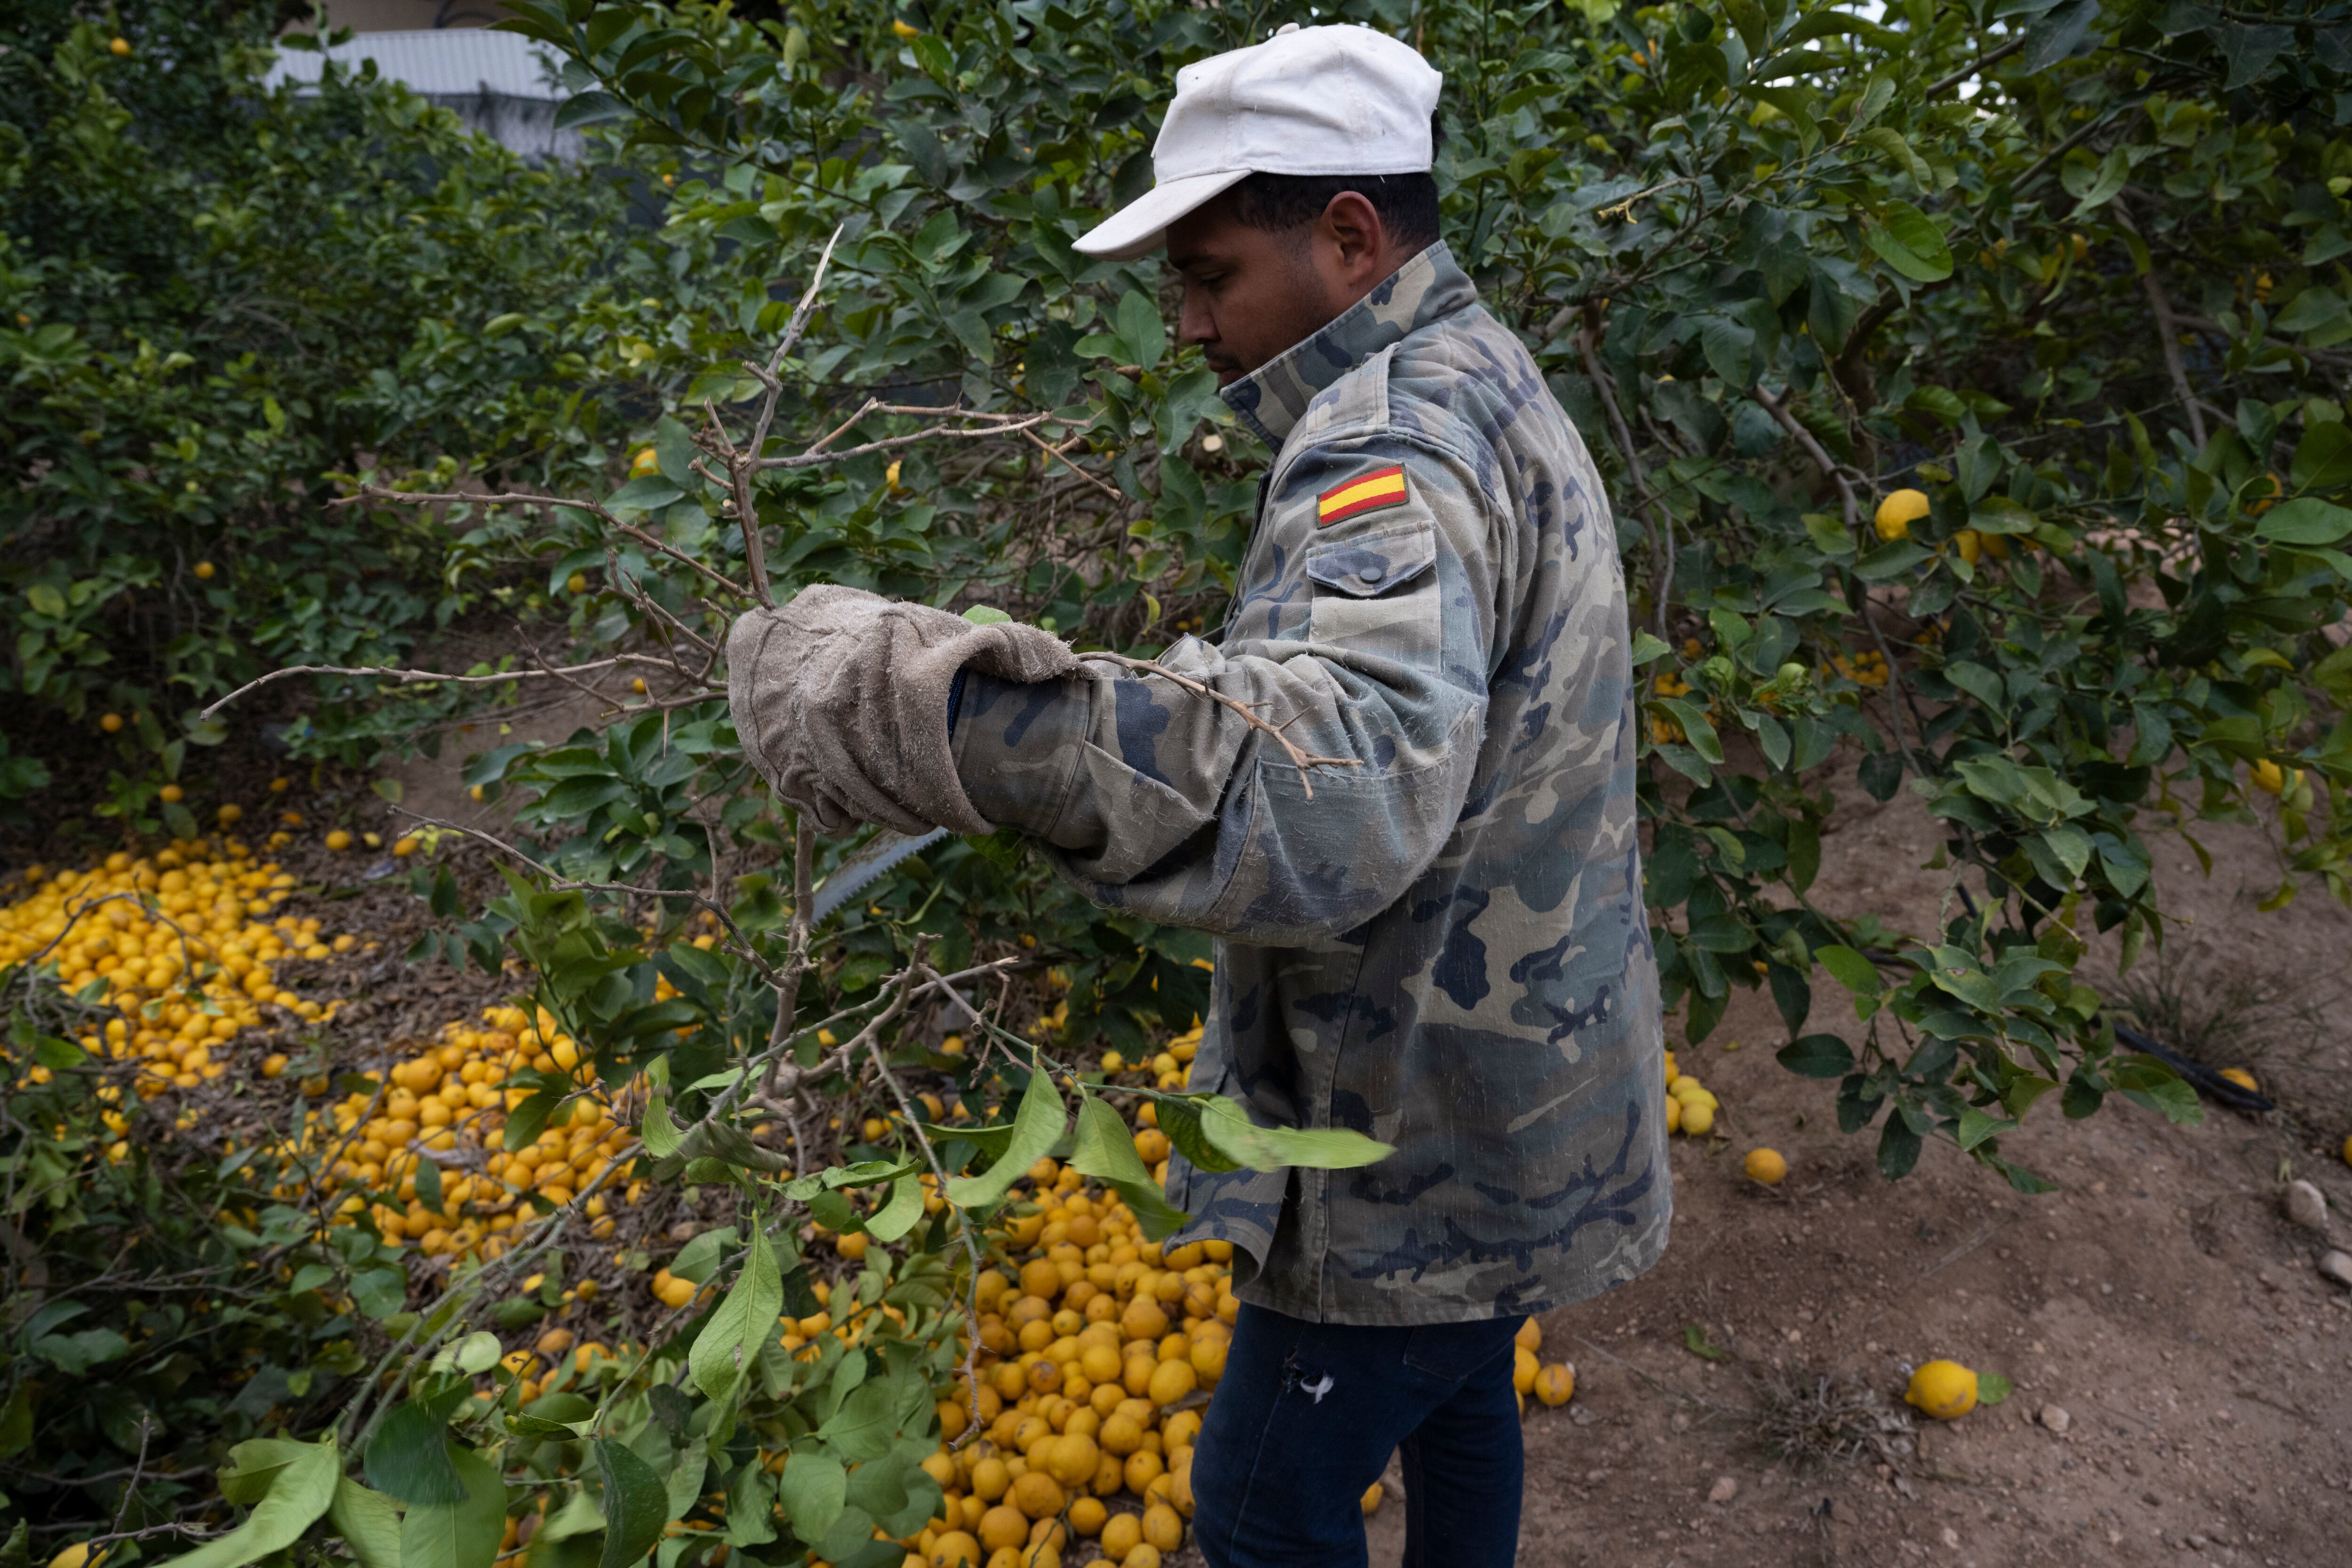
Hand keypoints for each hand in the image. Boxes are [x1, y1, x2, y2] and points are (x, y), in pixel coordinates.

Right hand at [727, 585, 1076, 835]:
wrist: (796, 630)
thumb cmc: (886, 636)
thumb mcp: (944, 629)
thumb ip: (1009, 645)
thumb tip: (1065, 667)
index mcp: (894, 680)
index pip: (930, 770)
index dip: (957, 807)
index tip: (979, 822)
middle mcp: (844, 710)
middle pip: (896, 794)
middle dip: (929, 814)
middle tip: (948, 817)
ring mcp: (809, 740)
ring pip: (861, 808)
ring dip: (893, 819)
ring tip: (917, 815)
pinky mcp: (784, 763)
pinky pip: (825, 814)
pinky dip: (850, 816)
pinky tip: (870, 801)